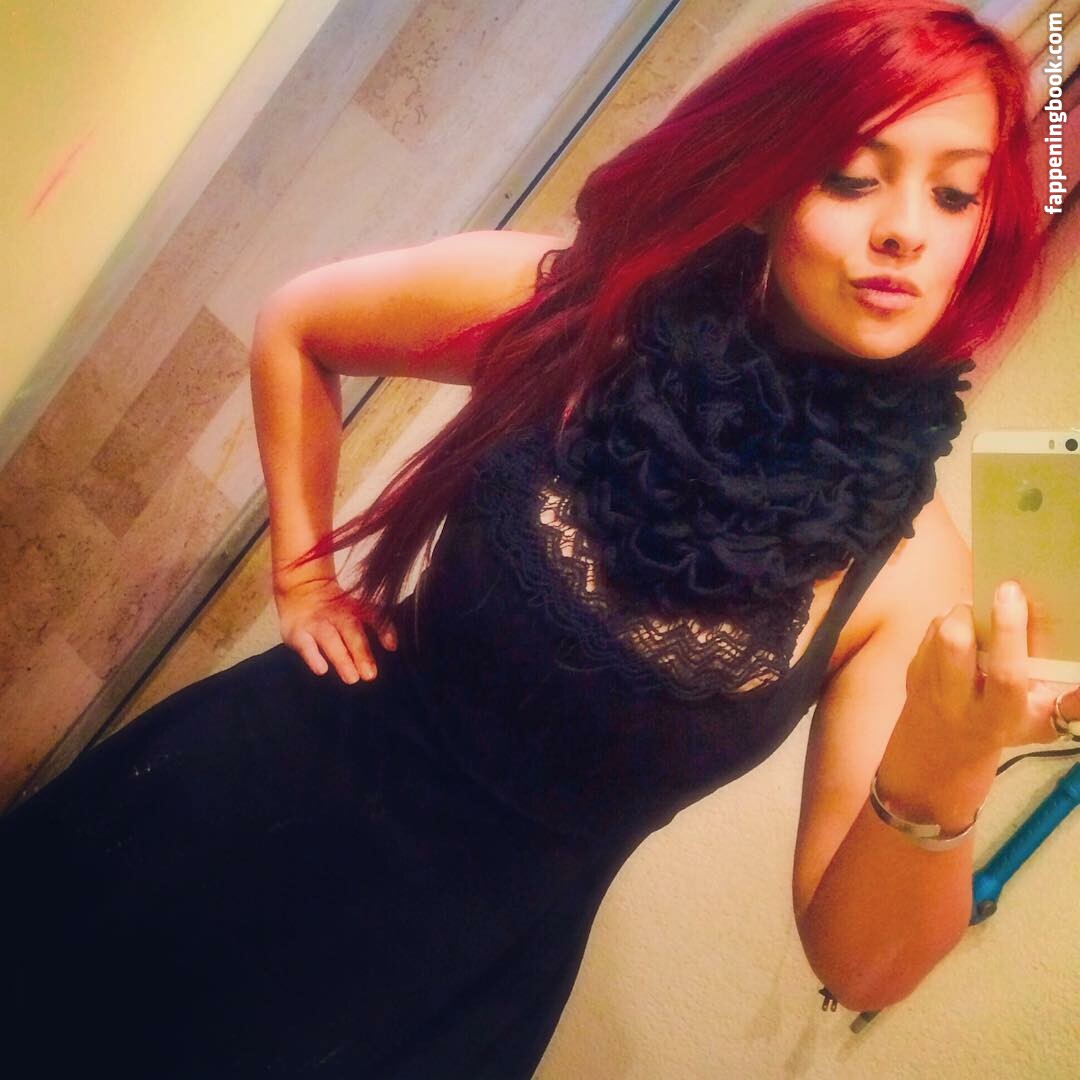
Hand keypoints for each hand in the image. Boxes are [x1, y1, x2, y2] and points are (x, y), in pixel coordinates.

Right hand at [274, 575, 396, 683]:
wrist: (300, 588)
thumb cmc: (334, 606)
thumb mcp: (356, 608)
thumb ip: (376, 624)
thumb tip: (393, 646)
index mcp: (354, 607)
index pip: (372, 616)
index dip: (383, 629)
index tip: (392, 646)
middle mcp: (336, 613)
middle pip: (350, 630)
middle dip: (361, 652)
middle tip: (370, 675)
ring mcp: (316, 622)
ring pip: (329, 639)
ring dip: (341, 658)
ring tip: (352, 678)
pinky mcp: (297, 632)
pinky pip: (304, 644)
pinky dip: (312, 657)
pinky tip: (322, 670)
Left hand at [903, 580, 1079, 756]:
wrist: (941, 752)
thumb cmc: (1002, 729)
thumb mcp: (1038, 721)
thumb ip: (1067, 701)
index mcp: (996, 717)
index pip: (1004, 673)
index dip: (1009, 631)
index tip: (1012, 593)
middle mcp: (956, 701)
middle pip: (955, 643)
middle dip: (973, 613)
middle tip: (992, 603)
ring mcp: (927, 684)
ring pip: (938, 632)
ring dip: (961, 615)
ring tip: (980, 621)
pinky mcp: (911, 670)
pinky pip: (928, 632)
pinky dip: (947, 621)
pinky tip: (963, 632)